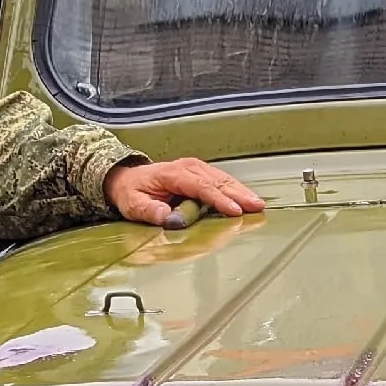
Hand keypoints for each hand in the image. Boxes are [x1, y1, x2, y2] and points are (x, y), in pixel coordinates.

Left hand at [104, 158, 264, 227]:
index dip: (219, 199)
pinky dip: (236, 190)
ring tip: (257, 204)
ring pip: (223, 180)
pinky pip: (221, 181)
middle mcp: (188, 168)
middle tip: (256, 206)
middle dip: (238, 194)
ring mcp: (196, 169)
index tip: (234, 210)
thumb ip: (150, 211)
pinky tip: (247, 199)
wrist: (128, 179)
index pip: (201, 187)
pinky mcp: (201, 175)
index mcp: (173, 174)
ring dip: (241, 192)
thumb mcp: (134, 205)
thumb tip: (167, 217)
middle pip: (218, 181)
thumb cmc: (132, 192)